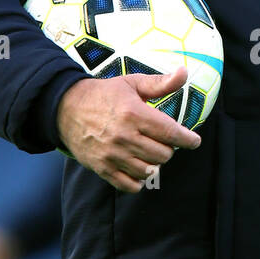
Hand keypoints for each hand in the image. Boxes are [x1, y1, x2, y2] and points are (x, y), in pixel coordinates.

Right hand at [56, 66, 200, 193]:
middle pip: (163, 155)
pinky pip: (130, 185)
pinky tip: (138, 168)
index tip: (194, 141)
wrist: (65, 108)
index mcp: (134, 114)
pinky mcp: (102, 168)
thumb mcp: (132, 83)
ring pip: (149, 171)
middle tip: (162, 141)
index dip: (188, 139)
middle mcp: (124, 136)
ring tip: (149, 152)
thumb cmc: (104, 95)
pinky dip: (139, 180)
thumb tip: (184, 73)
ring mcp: (112, 155)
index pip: (171, 133)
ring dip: (154, 163)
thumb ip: (160, 83)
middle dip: (168, 148)